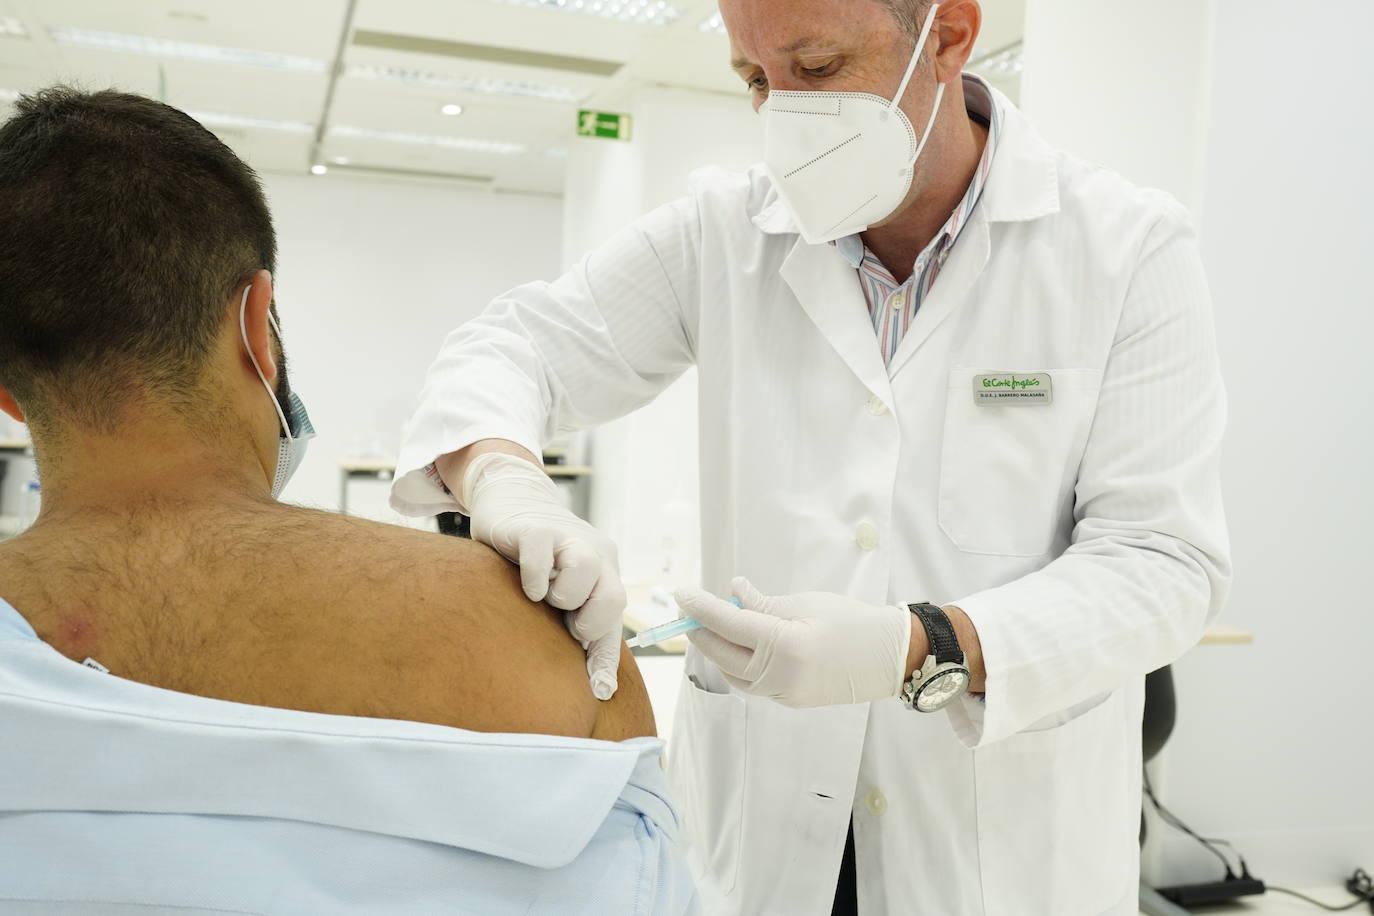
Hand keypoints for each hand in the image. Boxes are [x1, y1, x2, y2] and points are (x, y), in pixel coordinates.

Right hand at [462, 452, 625, 699]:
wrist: (510, 500)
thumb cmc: (537, 557)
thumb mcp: (561, 592)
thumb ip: (580, 629)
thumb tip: (599, 690)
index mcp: (606, 573)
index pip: (615, 620)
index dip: (606, 658)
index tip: (599, 690)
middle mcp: (595, 554)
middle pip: (614, 597)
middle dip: (587, 620)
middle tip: (561, 618)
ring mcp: (567, 537)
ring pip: (585, 571)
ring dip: (561, 595)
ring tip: (541, 595)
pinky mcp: (535, 527)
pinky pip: (541, 555)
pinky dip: (533, 577)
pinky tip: (525, 583)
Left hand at [674, 577, 911, 707]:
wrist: (890, 657)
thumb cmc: (851, 622)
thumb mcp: (805, 603)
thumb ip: (762, 603)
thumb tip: (732, 592)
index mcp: (783, 645)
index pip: (727, 623)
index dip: (699, 607)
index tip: (680, 594)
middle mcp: (778, 675)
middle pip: (721, 653)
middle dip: (701, 631)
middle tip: (689, 609)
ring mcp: (783, 694)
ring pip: (732, 673)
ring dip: (718, 650)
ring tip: (715, 624)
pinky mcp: (788, 701)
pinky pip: (751, 683)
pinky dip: (738, 663)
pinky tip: (740, 645)